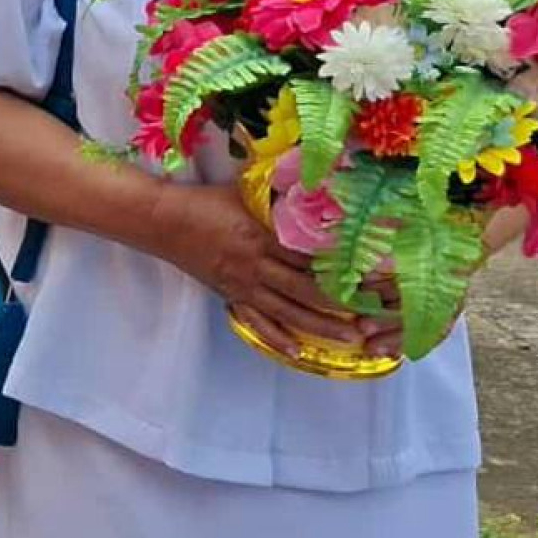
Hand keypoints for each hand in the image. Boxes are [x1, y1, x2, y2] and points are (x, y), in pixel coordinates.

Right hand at [155, 183, 387, 356]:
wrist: (162, 221)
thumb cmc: (205, 202)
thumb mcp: (246, 192)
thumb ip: (281, 196)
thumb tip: (319, 186)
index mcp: (261, 236)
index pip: (311, 257)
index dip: (344, 267)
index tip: (372, 275)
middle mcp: (255, 266)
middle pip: (305, 290)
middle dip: (342, 304)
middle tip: (374, 315)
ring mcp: (242, 285)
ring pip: (287, 311)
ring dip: (320, 326)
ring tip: (351, 338)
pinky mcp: (230, 296)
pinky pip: (256, 322)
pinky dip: (276, 338)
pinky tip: (297, 351)